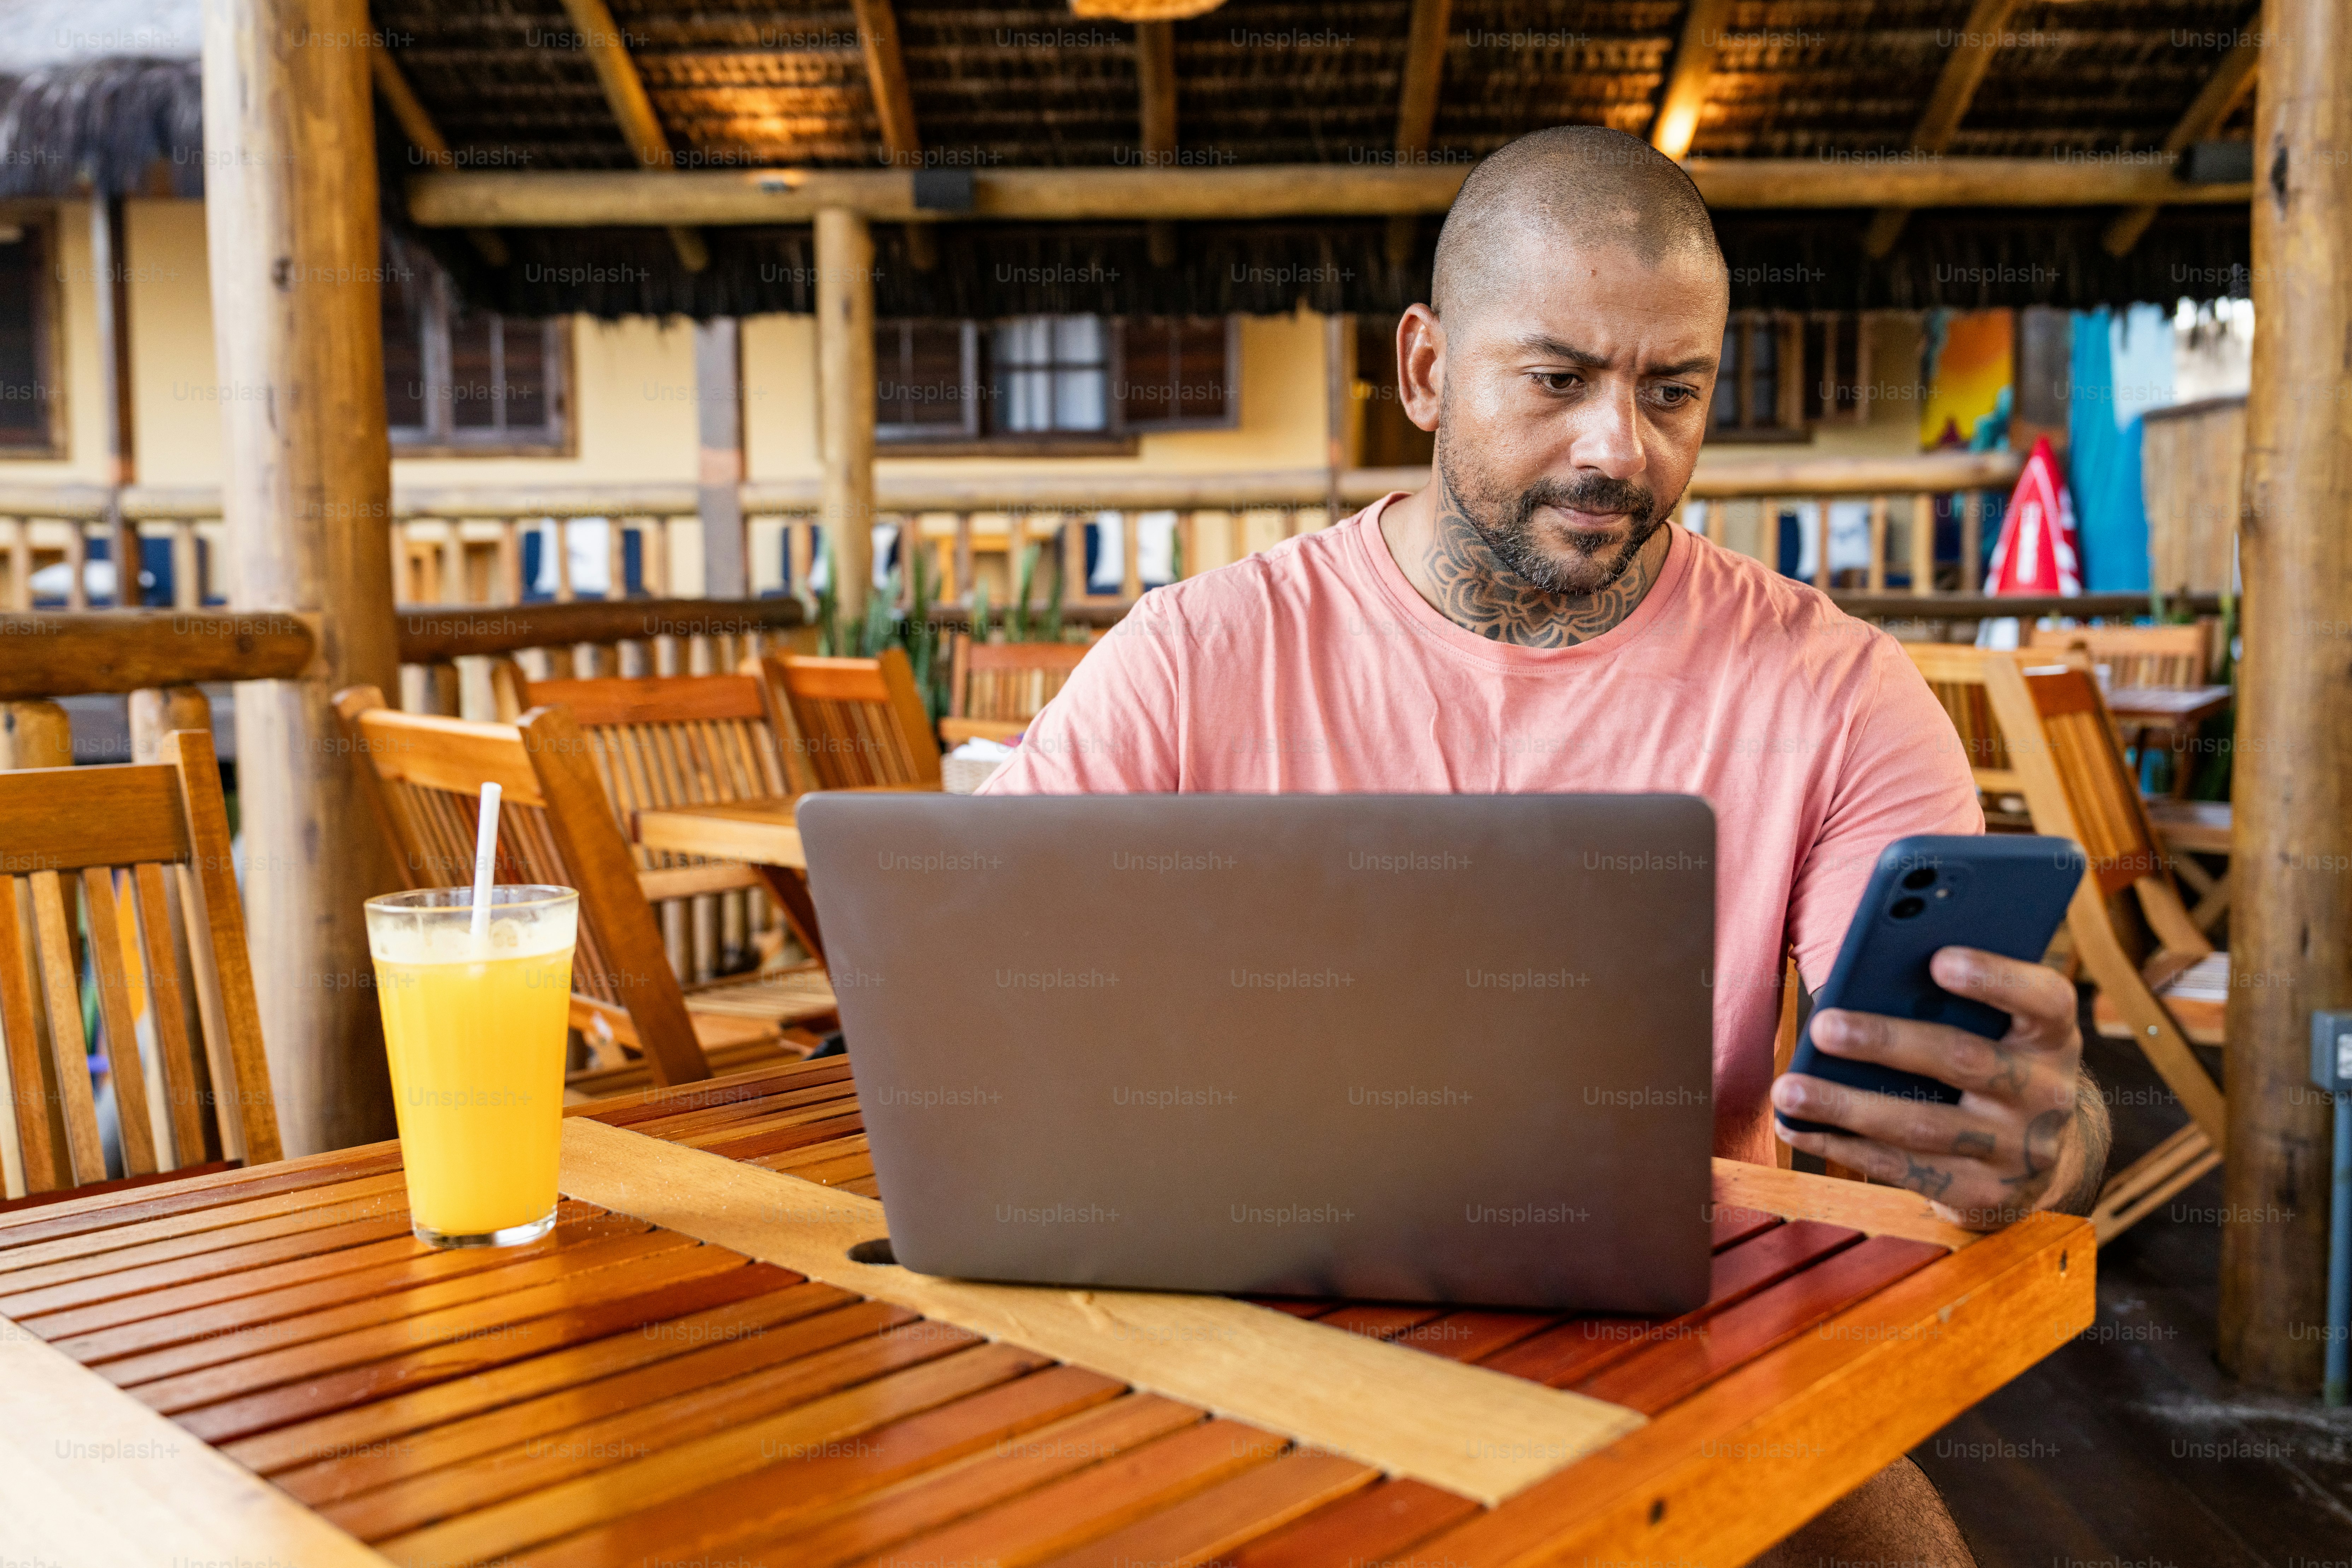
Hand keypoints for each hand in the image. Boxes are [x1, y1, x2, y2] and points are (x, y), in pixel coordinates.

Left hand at [1771, 947, 2085, 1229]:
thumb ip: (1948, 1000)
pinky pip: (1904, 1169)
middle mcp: (2047, 1093)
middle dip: (1887, 1043)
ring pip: (1924, 1125)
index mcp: (2051, 1036)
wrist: (2039, 1159)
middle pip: (1964, 1060)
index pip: (2044, 999)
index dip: (1995, 977)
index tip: (1938, 959)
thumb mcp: (1995, 1028)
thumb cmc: (1992, 1062)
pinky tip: (1799, 1127)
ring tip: (1788, 1089)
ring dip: (1847, 1106)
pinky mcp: (1983, 1194)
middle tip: (1823, 1026)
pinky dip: (1843, 1146)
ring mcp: (2019, 1150)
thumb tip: (1861, 977)